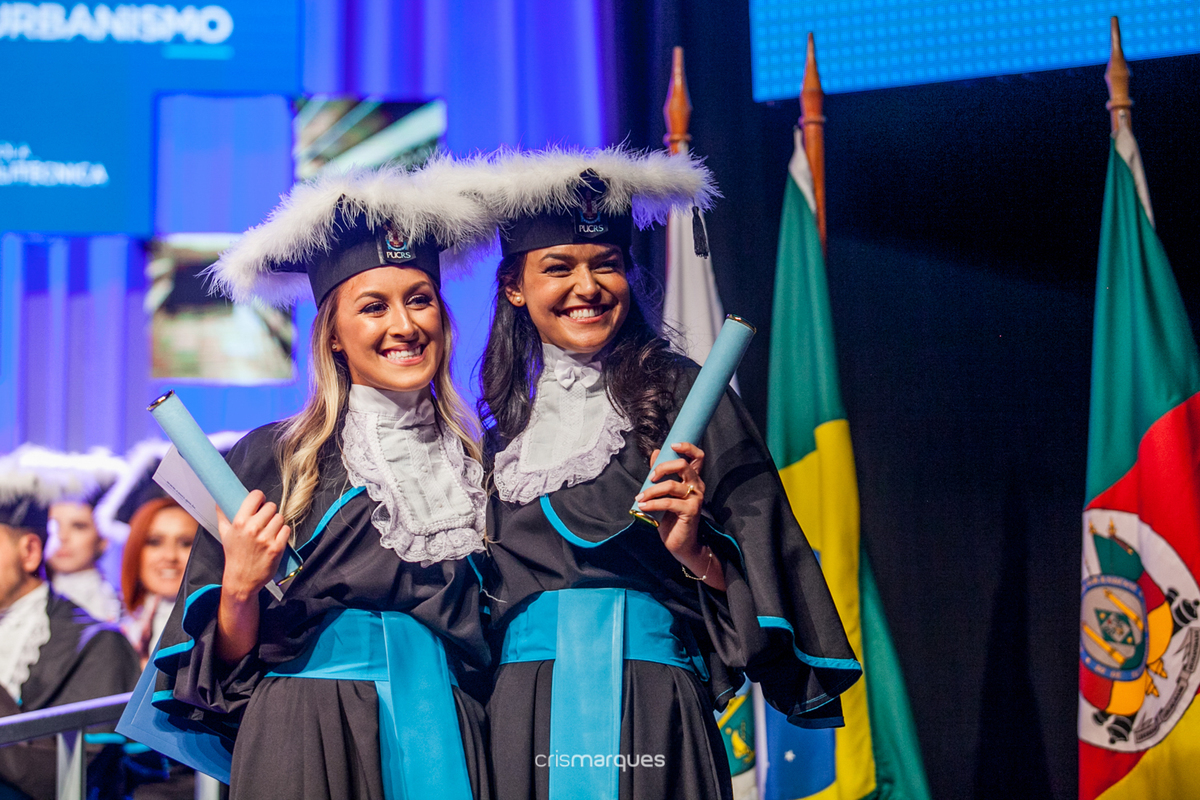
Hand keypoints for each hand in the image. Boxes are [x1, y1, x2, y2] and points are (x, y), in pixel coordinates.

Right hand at [218, 490, 290, 602]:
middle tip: (265, 520)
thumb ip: (222, 516)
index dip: (260, 498)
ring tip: (269, 530)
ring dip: (276, 523)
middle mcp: (253, 529)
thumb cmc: (234, 555)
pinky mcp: (277, 547)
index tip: (260, 503)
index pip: (256, 496)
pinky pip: (286, 530)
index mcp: (240, 522)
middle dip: (269, 512)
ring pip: (280, 518)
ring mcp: (266, 538)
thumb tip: (219, 501)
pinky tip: (275, 538)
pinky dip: (283, 533)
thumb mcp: (225, 534)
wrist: (242, 579)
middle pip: (271, 506)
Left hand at [636, 443, 722, 589]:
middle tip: (650, 477)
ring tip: (640, 497)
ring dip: (652, 490)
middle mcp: (698, 486)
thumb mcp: (664, 493)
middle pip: (684, 465)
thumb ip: (661, 473)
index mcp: (693, 479)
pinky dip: (653, 503)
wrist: (681, 543)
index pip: (698, 456)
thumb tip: (656, 452)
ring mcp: (696, 499)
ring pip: (672, 485)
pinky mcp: (691, 511)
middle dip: (663, 467)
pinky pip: (669, 502)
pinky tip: (643, 506)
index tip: (672, 444)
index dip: (687, 447)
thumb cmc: (672, 518)